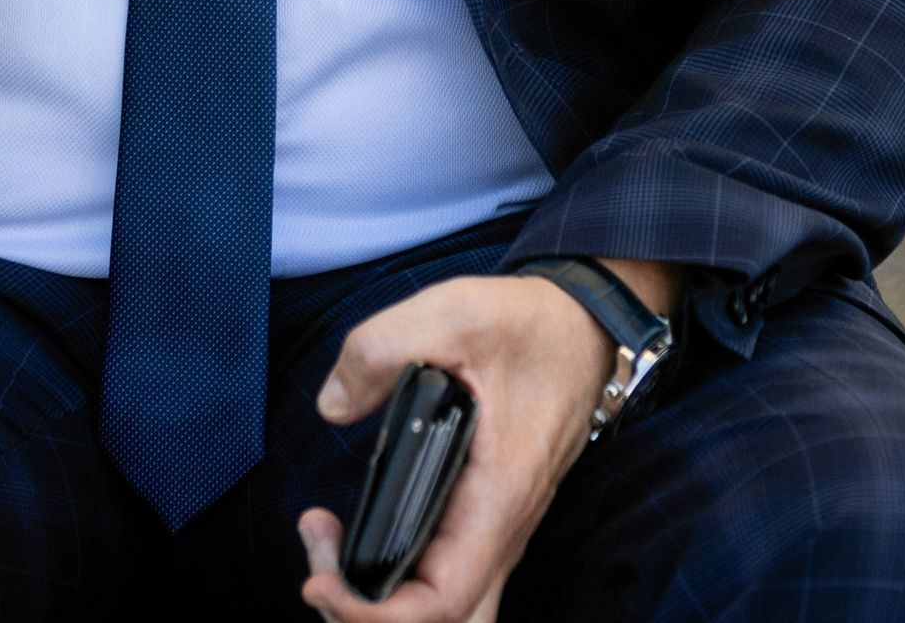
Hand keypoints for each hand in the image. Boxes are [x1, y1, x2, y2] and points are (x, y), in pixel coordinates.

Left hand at [293, 260, 678, 622]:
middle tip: (322, 570)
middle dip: (372, 620)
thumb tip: (334, 405)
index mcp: (499, 496)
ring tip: (332, 553)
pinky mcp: (488, 517)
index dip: (373, 612)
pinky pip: (448, 579)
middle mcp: (504, 528)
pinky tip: (358, 537)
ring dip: (384, 604)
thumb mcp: (453, 312)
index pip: (441, 601)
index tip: (321, 576)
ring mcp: (499, 528)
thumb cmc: (531, 324)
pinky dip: (399, 582)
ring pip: (450, 610)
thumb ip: (380, 350)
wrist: (583, 322)